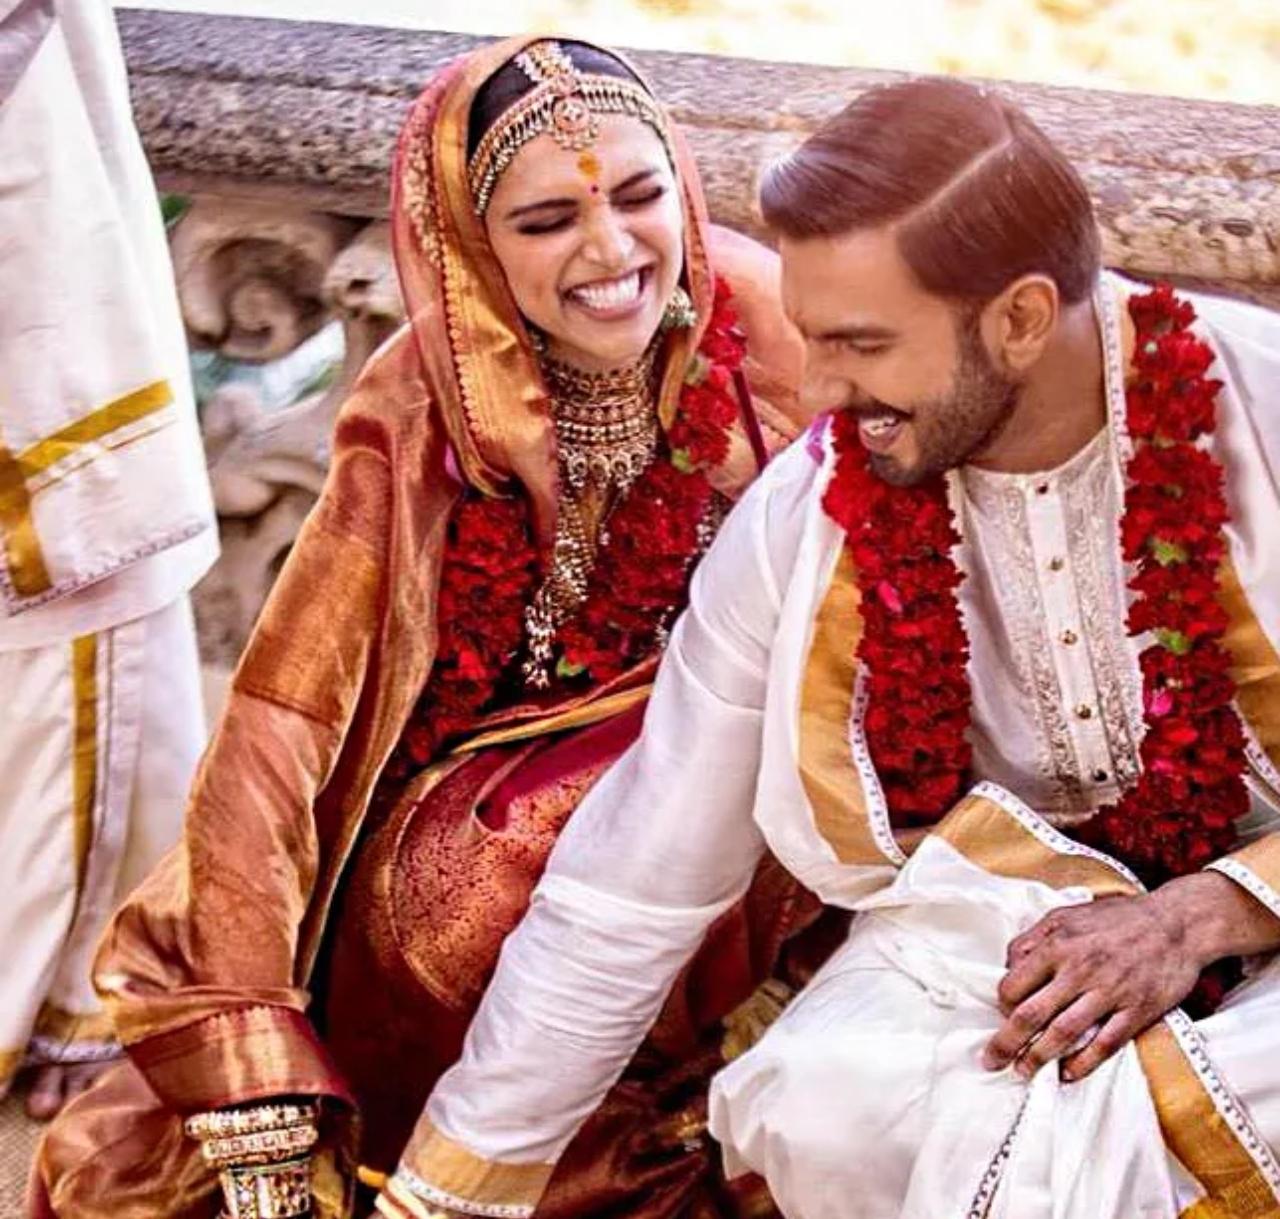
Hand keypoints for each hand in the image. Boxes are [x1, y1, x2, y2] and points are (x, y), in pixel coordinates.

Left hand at [982, 890, 1203, 1082]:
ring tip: (1024, 1072)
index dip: (1002, 1006)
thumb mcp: (1065, 915)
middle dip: (1006, 1042)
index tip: (1002, 1016)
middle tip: (992, 1061)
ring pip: (1063, 1034)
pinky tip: (1068, 1073)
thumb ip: (1033, 939)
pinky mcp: (1137, 1010)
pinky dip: (1084, 1063)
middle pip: (1031, 1014)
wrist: (1177, 922)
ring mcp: (1109, 992)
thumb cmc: (1117, 918)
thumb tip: (1008, 966)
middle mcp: (1079, 970)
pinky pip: (1105, 1044)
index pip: (1014, 985)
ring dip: (1038, 1058)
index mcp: (1057, 945)